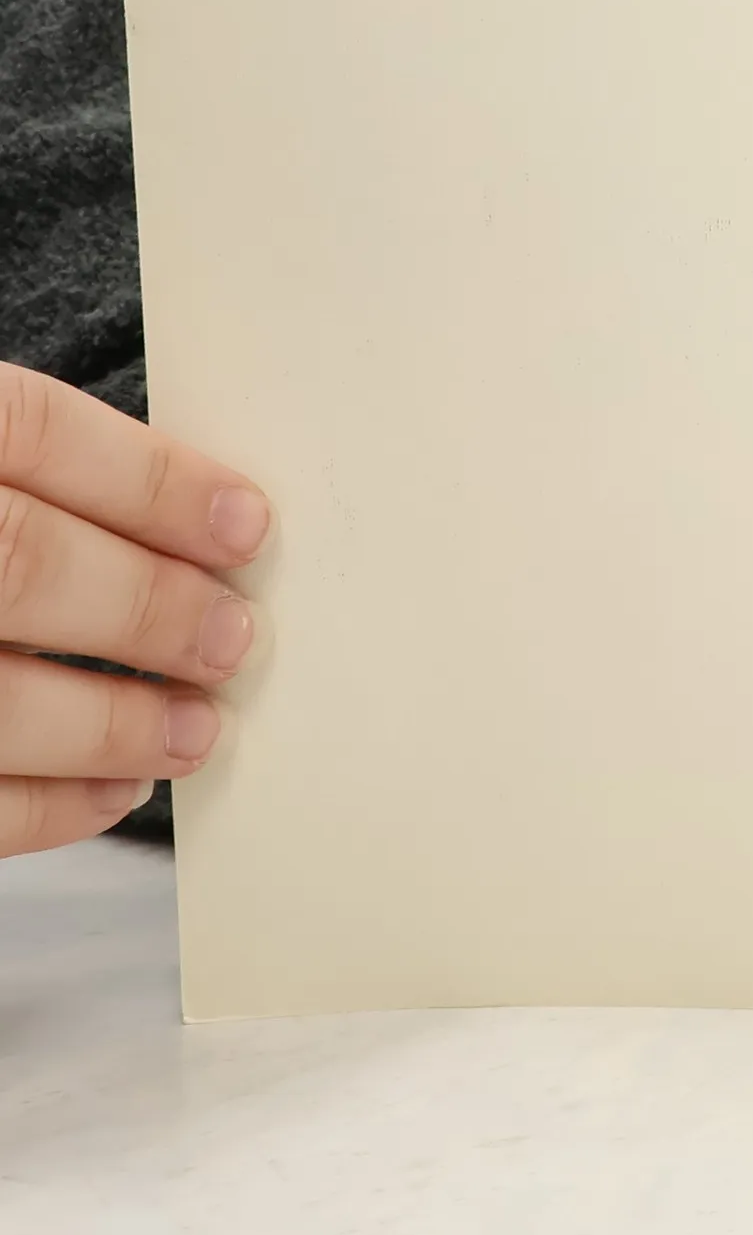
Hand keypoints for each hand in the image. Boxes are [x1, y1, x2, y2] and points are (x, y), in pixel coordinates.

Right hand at [0, 365, 267, 857]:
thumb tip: (197, 531)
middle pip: (18, 561)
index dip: (151, 479)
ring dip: (111, 723)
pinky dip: (40, 806)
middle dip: (147, 608)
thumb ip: (26, 474)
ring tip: (197, 731)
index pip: (28, 428)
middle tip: (233, 639)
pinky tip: (109, 793)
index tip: (248, 524)